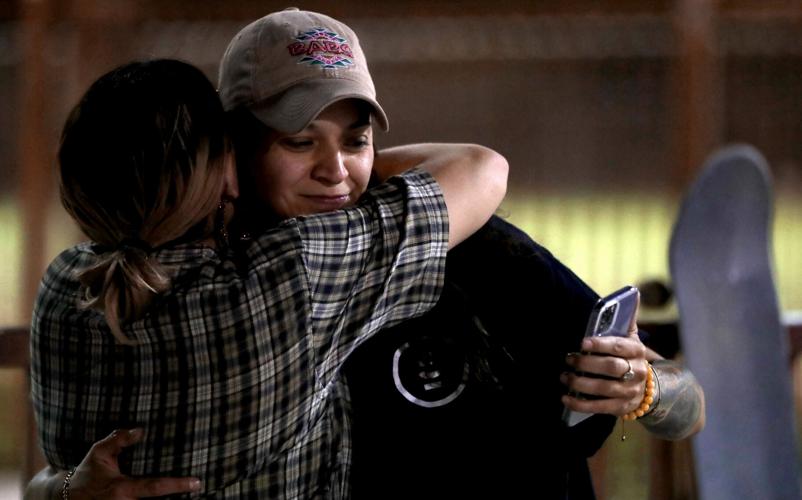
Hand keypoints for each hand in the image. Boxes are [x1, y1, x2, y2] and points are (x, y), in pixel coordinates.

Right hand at [67, 428, 199, 498]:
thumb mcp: (99, 453)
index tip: (197, 482)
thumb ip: (119, 439)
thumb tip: (140, 430)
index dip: (177, 485)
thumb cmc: (86, 473)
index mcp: (122, 489)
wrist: (65, 498)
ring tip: (190, 497)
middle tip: (200, 490)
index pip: (155, 487)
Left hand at [561, 321, 650, 416]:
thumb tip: (633, 292)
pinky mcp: (621, 408)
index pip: (620, 346)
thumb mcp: (631, 338)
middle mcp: (637, 372)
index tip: (582, 343)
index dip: (601, 344)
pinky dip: (580, 404)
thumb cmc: (629, 356)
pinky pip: (599, 407)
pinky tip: (565, 398)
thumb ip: (627, 318)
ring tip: (564, 376)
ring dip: (580, 383)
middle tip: (569, 359)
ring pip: (604, 388)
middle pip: (611, 368)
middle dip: (587, 364)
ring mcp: (630, 392)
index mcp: (637, 351)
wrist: (647, 387)